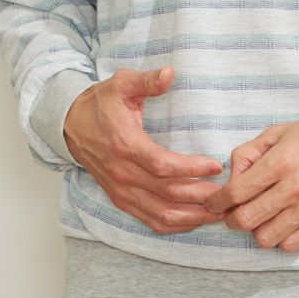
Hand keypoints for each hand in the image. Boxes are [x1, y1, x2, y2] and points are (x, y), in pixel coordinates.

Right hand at [63, 65, 225, 233]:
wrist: (70, 125)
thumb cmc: (100, 104)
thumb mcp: (122, 84)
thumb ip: (147, 80)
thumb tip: (170, 72)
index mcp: (125, 145)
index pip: (161, 165)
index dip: (190, 168)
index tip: (215, 166)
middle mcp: (122, 173)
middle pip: (166, 193)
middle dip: (200, 196)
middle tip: (228, 194)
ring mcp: (121, 190)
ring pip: (160, 213)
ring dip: (191, 217)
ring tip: (218, 212)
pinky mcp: (121, 200)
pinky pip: (149, 220)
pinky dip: (174, 225)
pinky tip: (195, 220)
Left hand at [203, 113, 298, 251]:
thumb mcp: (277, 132)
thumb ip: (248, 153)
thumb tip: (230, 177)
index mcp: (281, 161)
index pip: (237, 192)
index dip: (218, 202)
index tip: (213, 203)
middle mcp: (295, 188)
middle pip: (247, 220)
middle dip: (232, 219)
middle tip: (232, 213)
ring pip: (265, 238)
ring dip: (256, 229)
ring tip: (260, 217)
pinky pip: (290, 245)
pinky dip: (279, 238)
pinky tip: (281, 222)